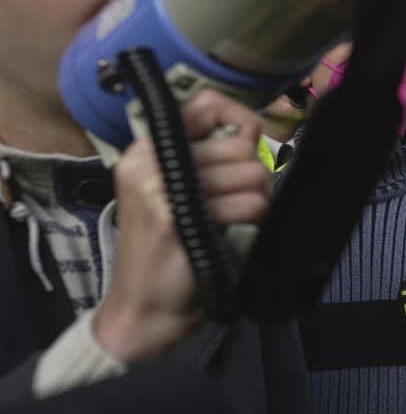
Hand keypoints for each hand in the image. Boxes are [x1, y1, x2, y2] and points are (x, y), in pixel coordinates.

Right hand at [94, 89, 269, 363]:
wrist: (142, 309)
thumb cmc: (169, 251)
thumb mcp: (176, 194)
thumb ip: (207, 160)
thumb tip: (257, 132)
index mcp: (145, 150)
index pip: (205, 104)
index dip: (240, 116)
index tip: (253, 141)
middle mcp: (147, 161)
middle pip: (240, 143)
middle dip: (253, 175)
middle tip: (236, 203)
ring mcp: (159, 188)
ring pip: (251, 172)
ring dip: (255, 200)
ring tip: (230, 220)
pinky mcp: (177, 217)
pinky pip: (248, 203)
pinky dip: (251, 220)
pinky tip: (230, 234)